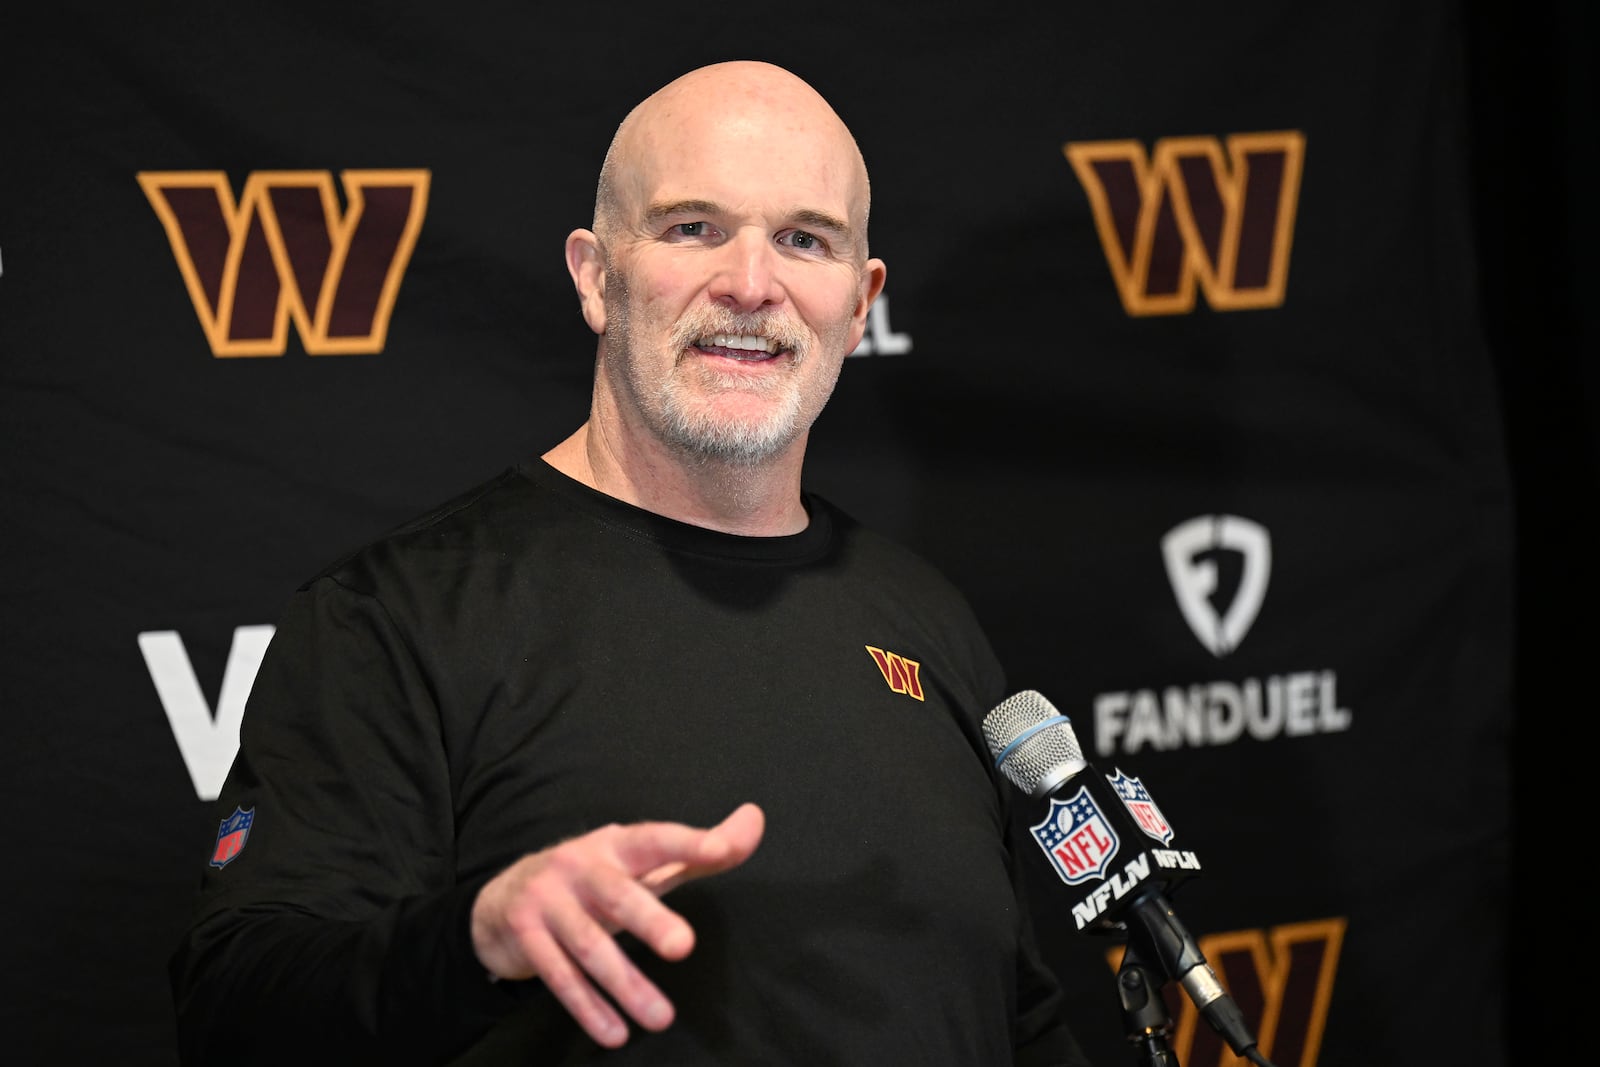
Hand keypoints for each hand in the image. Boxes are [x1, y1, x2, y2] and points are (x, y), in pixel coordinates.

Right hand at [469, 802, 764, 1047]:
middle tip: (683, 946)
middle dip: (650, 920)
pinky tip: (615, 1032)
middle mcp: (579, 867)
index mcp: (615, 845)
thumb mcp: (641, 863)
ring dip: (625, 985)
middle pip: (618, 894)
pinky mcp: (526, 936)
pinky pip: (559, 975)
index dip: (689, 843)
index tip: (723, 849)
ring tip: (662, 1018)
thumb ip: (698, 851)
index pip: (657, 840)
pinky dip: (588, 1007)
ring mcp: (548, 900)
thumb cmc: (592, 881)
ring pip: (589, 945)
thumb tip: (754, 822)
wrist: (500, 901)